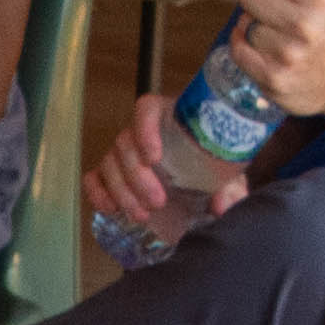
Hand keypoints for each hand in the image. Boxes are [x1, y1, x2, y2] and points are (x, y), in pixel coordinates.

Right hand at [91, 95, 257, 236]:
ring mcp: (124, 153)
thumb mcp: (226, 174)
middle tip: (157, 202)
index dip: (144, 130)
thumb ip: (230, 187)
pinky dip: (97, 192)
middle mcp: (141, 132)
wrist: (202, 185)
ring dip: (122, 191)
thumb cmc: (212, 167)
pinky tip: (111, 209)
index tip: (154, 158)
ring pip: (109, 163)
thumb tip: (222, 205)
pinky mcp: (112, 173)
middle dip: (137, 176)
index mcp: (169, 118)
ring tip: (142, 215)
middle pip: (125, 143)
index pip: (146, 109)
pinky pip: (94, 178)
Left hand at [226, 0, 324, 124]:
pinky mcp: (272, 79)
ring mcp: (287, 54)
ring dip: (255, 28)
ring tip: (279, 37)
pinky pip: (237, 50)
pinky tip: (265, 50)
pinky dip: (245, 47)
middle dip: (258, 0)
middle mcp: (304, 24)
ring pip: (244, 24)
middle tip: (278, 14)